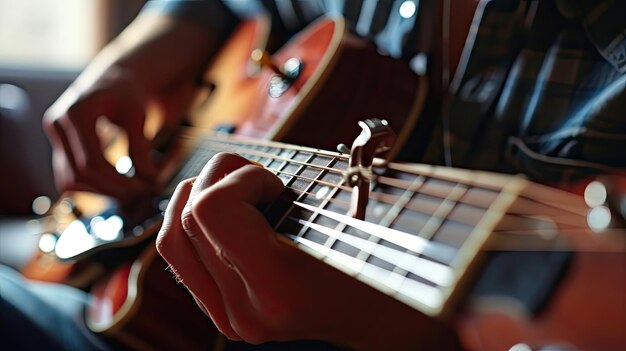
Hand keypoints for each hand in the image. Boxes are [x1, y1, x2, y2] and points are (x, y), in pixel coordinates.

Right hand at [43, 13, 223, 202]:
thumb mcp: (139, 115)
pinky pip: (69, 176)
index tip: (144, 188)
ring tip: (132, 191)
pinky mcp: (59, 146)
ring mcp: (55, 136)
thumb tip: (150, 181)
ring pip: (68, 180)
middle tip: (142, 194)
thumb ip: (141, 147)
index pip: (90, 162)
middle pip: (78, 174)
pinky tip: (118, 185)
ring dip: (100, 192)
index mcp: (76, 113)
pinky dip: (92, 186)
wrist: (116, 80)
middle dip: (112, 190)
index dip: (117, 182)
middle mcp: (58, 125)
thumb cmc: (130, 93)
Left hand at [156, 153, 457, 349]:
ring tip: (242, 189)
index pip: (212, 211)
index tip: (280, 181)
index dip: (241, 177)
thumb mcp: (379, 220)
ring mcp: (237, 318)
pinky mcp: (234, 315)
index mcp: (281, 287)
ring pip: (175, 240)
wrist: (403, 330)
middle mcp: (248, 310)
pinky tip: (230, 210)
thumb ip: (334, 191)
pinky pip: (187, 261)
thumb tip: (283, 163)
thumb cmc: (404, 269)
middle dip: (217, 177)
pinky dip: (196, 223)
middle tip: (260, 177)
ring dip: (198, 197)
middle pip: (185, 219)